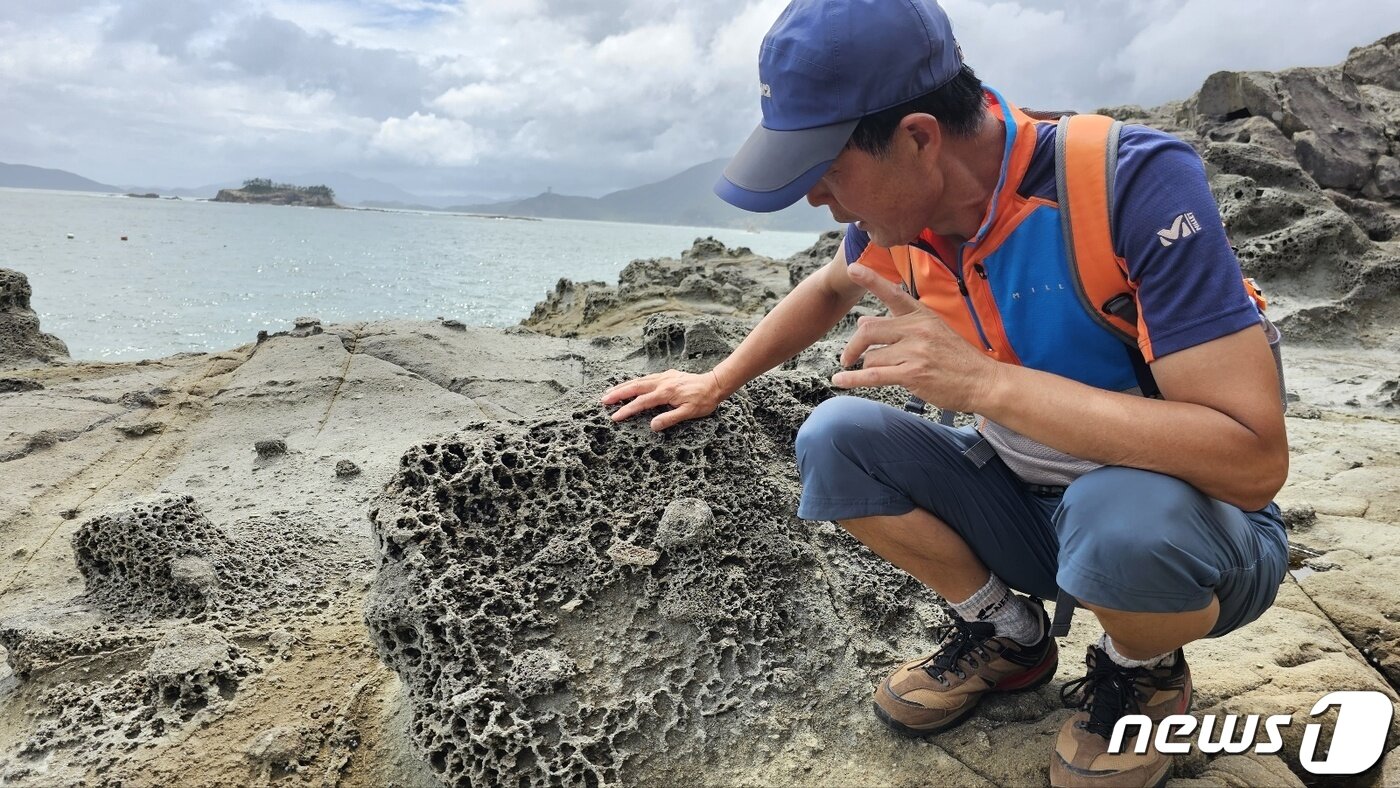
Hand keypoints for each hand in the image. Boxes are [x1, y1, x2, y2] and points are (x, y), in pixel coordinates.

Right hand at [600, 368, 728, 430]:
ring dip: (623, 386)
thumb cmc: (703, 401)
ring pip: (639, 380)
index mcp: (665, 392)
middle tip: (603, 400)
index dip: (627, 410)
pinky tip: (630, 384)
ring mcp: (664, 377)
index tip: (615, 416)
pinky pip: (646, 377)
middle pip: (634, 387)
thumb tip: (652, 426)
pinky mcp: (667, 375)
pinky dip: (635, 381)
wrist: (714, 384)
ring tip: (610, 392)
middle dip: (618, 393)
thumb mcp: (688, 413)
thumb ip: (669, 419)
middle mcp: (662, 382)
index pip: (641, 402)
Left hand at [832, 263, 1002, 412]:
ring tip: (873, 373)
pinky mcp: (912, 374)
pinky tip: (839, 380)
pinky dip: (852, 379)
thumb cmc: (958, 358)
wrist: (983, 381)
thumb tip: (864, 319)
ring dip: (868, 366)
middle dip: (853, 345)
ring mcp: (915, 351)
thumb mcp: (933, 332)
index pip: (893, 293)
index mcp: (922, 315)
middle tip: (847, 356)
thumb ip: (898, 324)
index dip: (871, 280)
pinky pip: (873, 375)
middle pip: (869, 330)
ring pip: (871, 356)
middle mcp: (917, 329)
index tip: (852, 268)